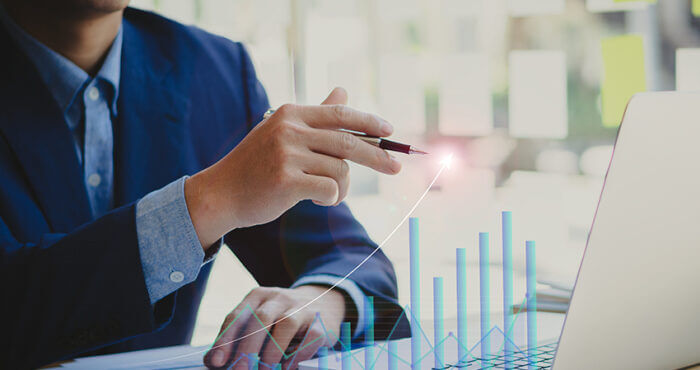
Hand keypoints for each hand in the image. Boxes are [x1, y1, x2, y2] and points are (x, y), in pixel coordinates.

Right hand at [185, 87, 401, 247]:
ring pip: (340, 170)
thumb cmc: (256, 165)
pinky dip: (331, 199)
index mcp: (291, 114)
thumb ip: (315, 115)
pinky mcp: (287, 181)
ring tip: (329, 195)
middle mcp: (289, 130)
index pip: (339, 114)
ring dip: (343, 188)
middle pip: (348, 141)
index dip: (369, 122)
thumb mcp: (282, 132)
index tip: (390, 131)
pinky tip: (318, 201)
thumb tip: (343, 92)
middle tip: (396, 168)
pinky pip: (330, 190)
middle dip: (377, 156)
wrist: (221, 193)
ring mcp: (287, 155)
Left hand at [203, 285, 345, 368]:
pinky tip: (287, 367)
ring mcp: (302, 308)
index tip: (215, 361)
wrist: (323, 302)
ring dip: (272, 352)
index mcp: (258, 296)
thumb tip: (213, 362)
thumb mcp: (258, 321)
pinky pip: (310, 337)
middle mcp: (279, 298)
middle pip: (260, 320)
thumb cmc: (281, 318)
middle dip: (247, 349)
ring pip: (286, 325)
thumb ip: (237, 338)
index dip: (225, 340)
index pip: (237, 316)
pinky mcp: (321, 322)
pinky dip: (297, 355)